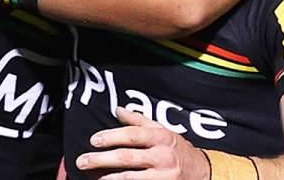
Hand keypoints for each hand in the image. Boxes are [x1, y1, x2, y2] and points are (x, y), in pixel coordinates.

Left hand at [75, 107, 208, 179]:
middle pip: (127, 158)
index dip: (112, 137)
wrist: (202, 172)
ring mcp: (162, 176)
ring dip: (107, 178)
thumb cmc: (179, 150)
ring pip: (129, 178)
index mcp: (162, 138)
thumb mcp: (163, 132)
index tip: (94, 140)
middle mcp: (163, 157)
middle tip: (82, 161)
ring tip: (91, 177)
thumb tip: (118, 110)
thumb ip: (140, 121)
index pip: (134, 135)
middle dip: (102, 160)